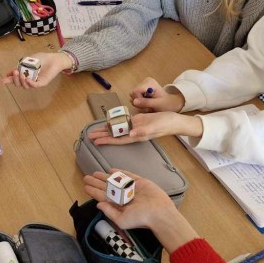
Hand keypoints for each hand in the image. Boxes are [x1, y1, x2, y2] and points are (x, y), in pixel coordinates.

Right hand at [2, 52, 73, 88]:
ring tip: (22, 74)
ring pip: (26, 86)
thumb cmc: (41, 58)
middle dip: (15, 79)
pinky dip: (30, 83)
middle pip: (19, 84)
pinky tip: (28, 79)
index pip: (15, 79)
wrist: (53, 58)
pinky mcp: (42, 83)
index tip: (3, 80)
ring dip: (22, 81)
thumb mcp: (27, 60)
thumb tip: (9, 72)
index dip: (9, 80)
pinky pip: (35, 86)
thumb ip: (19, 66)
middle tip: (15, 72)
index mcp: (24, 74)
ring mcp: (35, 82)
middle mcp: (29, 79)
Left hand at [82, 170, 198, 252]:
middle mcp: (123, 196)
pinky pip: (128, 176)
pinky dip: (120, 173)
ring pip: (115, 181)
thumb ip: (109, 212)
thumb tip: (98, 205)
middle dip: (96, 182)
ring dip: (105, 177)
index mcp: (118, 205)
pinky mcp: (140, 182)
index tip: (85, 187)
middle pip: (106, 188)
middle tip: (86, 177)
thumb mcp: (122, 220)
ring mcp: (131, 188)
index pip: (102, 197)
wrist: (159, 212)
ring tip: (95, 173)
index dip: (93, 191)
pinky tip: (111, 170)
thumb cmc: (141, 218)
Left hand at [86, 111, 201, 145]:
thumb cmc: (166, 124)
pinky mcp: (137, 121)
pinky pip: (123, 123)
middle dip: (102, 136)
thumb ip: (143, 131)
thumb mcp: (155, 126)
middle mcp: (134, 133)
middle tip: (89, 136)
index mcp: (137, 135)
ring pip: (117, 129)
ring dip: (106, 130)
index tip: (95, 142)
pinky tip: (107, 124)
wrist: (174, 120)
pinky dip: (114, 124)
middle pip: (115, 135)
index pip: (118, 139)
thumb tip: (130, 135)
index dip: (107, 141)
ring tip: (94, 132)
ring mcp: (135, 127)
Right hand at [129, 77, 184, 112]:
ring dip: (139, 103)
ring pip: (132, 96)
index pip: (136, 91)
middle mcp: (145, 81)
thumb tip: (134, 101)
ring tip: (148, 106)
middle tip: (147, 108)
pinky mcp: (140, 89)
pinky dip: (139, 102)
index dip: (138, 100)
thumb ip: (146, 102)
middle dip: (138, 102)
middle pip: (133, 93)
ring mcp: (142, 85)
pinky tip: (146, 104)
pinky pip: (134, 97)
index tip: (145, 106)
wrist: (170, 103)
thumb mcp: (157, 104)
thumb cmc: (166, 104)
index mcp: (150, 83)